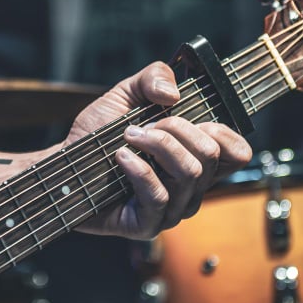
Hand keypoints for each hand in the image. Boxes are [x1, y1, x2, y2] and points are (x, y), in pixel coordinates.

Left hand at [67, 61, 251, 239]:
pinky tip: (121, 156)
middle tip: (144, 124)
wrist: (63, 165)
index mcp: (195, 160)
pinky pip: (159, 196)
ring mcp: (172, 210)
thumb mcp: (126, 94)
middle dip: (176, 129)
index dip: (223, 131)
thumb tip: (173, 94)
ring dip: (157, 145)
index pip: (238, 153)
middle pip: (210, 156)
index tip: (192, 117)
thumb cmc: (98, 137)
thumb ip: (153, 77)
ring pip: (188, 174)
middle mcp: (190, 188)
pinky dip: (139, 169)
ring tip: (128, 136)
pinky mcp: (148, 225)